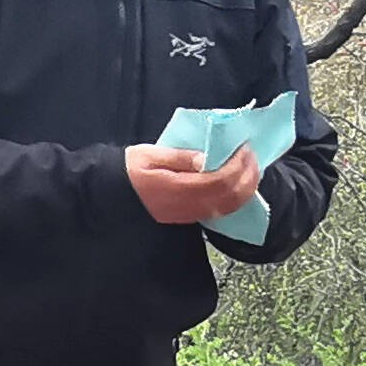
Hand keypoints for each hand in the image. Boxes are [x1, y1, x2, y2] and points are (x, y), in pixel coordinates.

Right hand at [124, 143, 263, 226]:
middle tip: (253, 157)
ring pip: (228, 207)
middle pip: (229, 197)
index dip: (237, 166)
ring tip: (251, 169)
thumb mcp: (151, 155)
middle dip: (248, 177)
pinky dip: (235, 197)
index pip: (219, 181)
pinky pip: (220, 211)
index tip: (244, 148)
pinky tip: (238, 184)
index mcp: (177, 189)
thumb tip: (207, 158)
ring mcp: (189, 215)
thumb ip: (180, 157)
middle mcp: (187, 206)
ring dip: (245, 188)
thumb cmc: (129, 169)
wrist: (112, 194)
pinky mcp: (189, 217)